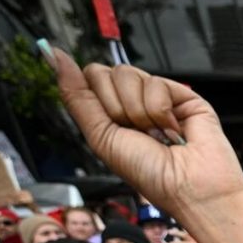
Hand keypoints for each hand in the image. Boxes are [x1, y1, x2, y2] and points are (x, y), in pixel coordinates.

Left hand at [48, 52, 242, 214]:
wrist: (190, 188)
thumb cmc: (150, 174)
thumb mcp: (101, 137)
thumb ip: (77, 96)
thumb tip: (53, 54)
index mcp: (112, 113)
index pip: (90, 77)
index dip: (97, 99)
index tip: (113, 124)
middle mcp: (134, 102)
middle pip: (106, 73)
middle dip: (117, 108)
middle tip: (137, 133)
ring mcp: (159, 96)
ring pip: (128, 75)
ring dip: (139, 112)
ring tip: (157, 134)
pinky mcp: (183, 94)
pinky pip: (156, 83)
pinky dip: (161, 111)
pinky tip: (174, 130)